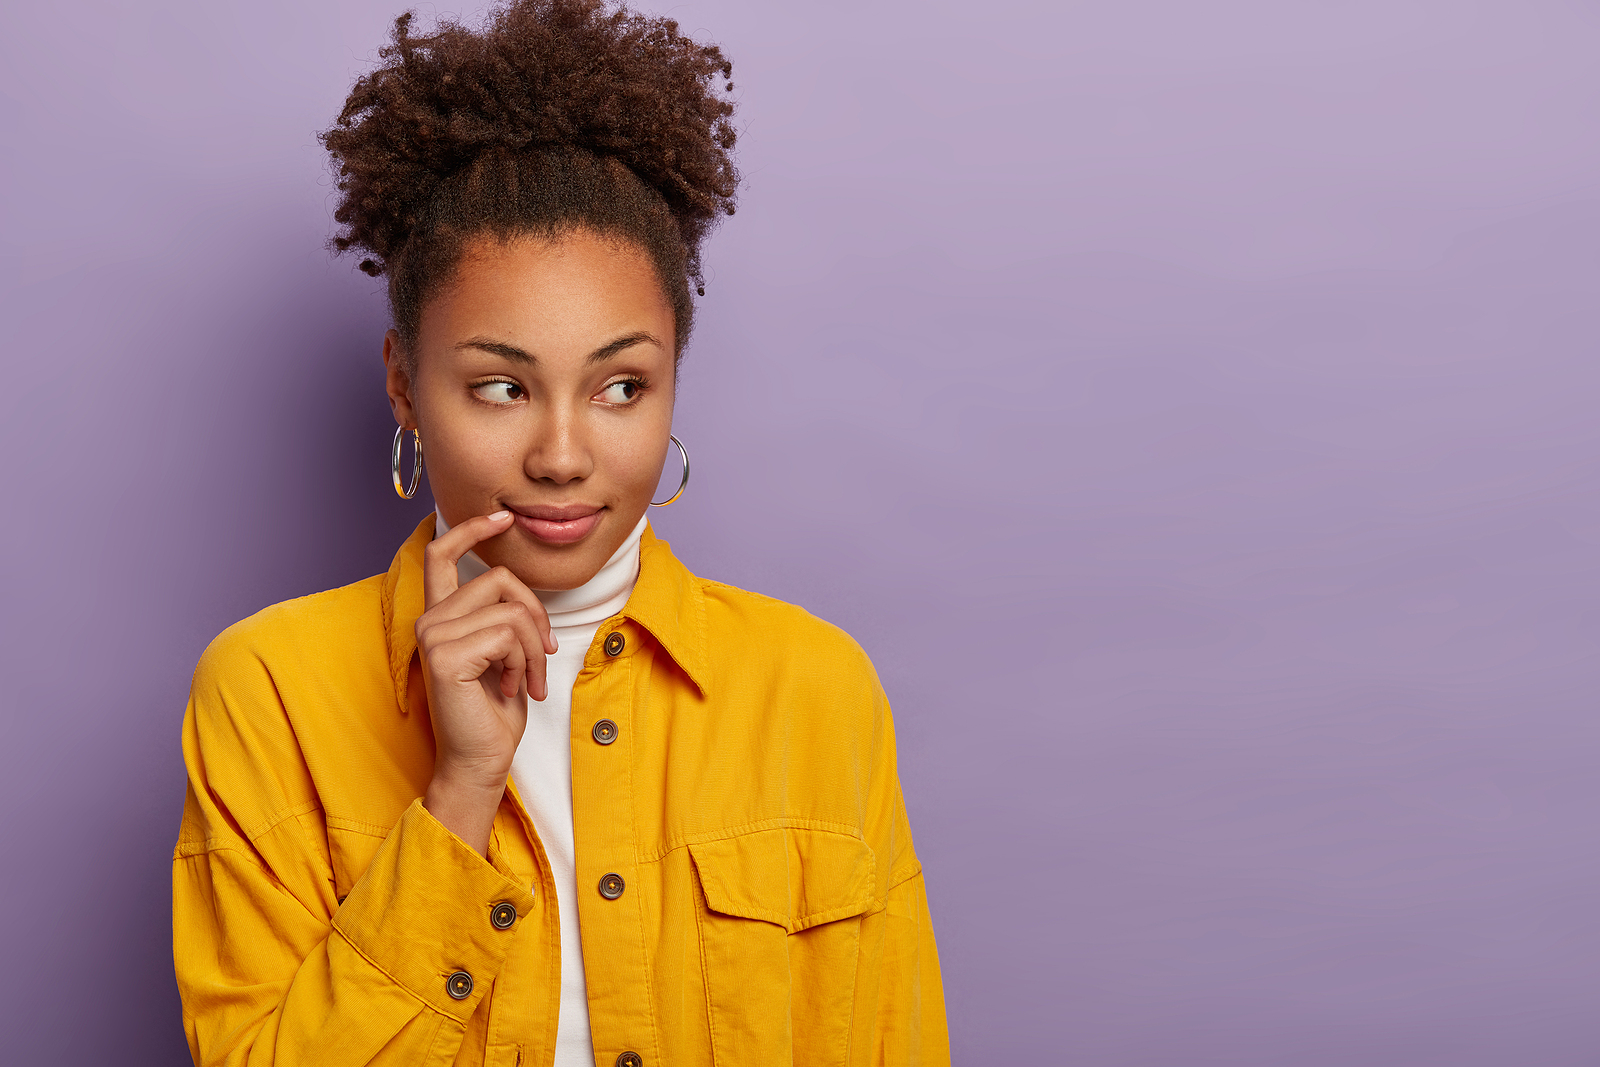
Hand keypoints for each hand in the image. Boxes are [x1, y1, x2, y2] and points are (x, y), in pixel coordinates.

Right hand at [416, 510, 555, 852]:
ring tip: (527, 679)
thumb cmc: (495, 711)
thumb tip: (524, 592)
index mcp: (442, 616)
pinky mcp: (445, 655)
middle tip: (541, 654)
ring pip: (511, 610)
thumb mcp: (506, 652)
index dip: (471, 529)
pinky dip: (524, 662)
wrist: (482, 759)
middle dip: (535, 615)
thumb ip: (505, 616)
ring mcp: (433, 635)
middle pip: (499, 577)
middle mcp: (430, 620)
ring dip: (533, 648)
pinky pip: (508, 634)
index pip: (442, 554)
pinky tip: (513, 688)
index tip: (503, 519)